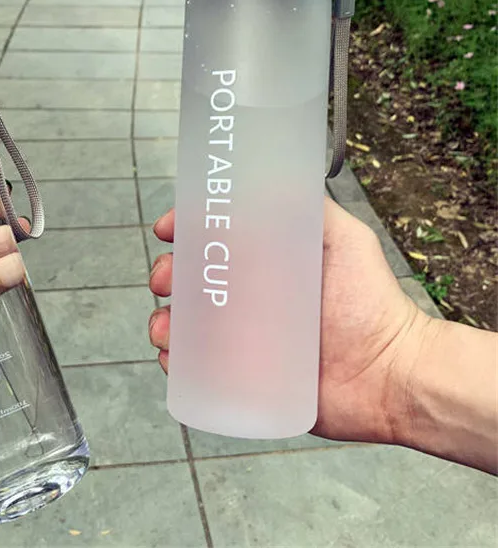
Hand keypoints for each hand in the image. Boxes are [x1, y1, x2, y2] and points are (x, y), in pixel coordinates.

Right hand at [148, 197, 432, 444]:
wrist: (391, 376)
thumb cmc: (371, 304)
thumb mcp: (345, 240)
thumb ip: (313, 209)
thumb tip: (270, 176)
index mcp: (265, 264)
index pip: (213, 240)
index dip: (184, 231)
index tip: (168, 230)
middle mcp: (249, 299)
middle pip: (190, 281)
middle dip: (167, 275)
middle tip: (166, 281)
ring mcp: (243, 341)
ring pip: (186, 325)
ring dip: (165, 321)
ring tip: (166, 328)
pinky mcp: (243, 380)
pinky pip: (198, 370)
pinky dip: (177, 362)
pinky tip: (175, 358)